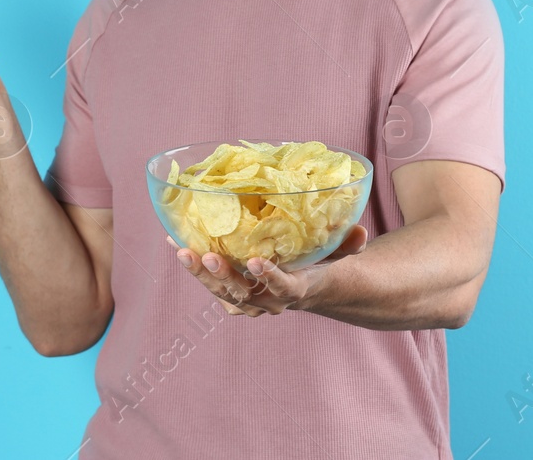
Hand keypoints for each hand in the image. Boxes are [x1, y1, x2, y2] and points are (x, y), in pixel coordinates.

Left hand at [167, 226, 368, 316]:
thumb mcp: (339, 255)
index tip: (255, 261)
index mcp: (297, 290)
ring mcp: (249, 302)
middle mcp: (270, 302)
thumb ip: (348, 244)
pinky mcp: (233, 296)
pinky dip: (192, 266)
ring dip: (201, 274)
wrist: (309, 289)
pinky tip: (175, 242)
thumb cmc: (322, 265)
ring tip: (182, 250)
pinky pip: (210, 284)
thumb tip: (358, 230)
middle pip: (244, 295)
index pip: (284, 290)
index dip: (270, 278)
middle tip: (207, 256)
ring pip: (222, 293)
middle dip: (224, 277)